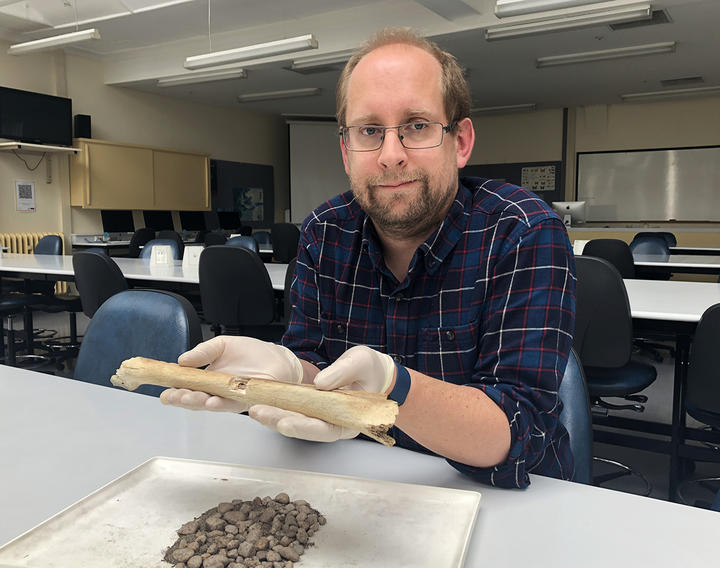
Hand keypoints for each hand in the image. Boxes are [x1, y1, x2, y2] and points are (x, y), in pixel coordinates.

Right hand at [159, 336, 302, 412]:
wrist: (276, 357)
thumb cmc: (251, 353)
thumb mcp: (222, 345)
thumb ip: (203, 351)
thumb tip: (182, 360)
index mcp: (207, 379)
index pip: (186, 389)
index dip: (174, 392)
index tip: (164, 392)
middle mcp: (216, 392)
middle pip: (195, 401)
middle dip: (183, 399)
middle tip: (174, 395)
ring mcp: (230, 398)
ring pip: (211, 404)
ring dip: (199, 403)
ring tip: (191, 398)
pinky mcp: (246, 399)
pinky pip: (232, 403)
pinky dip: (222, 403)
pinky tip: (213, 401)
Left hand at [248, 346, 394, 441]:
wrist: (372, 371)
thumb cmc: (370, 369)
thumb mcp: (360, 362)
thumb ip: (342, 372)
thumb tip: (320, 383)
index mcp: (350, 420)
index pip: (325, 428)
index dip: (304, 427)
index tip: (285, 423)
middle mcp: (334, 423)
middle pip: (304, 428)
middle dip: (279, 420)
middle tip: (258, 412)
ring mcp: (322, 416)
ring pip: (296, 420)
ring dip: (274, 415)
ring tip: (254, 407)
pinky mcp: (313, 407)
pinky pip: (294, 409)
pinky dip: (278, 405)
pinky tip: (262, 401)